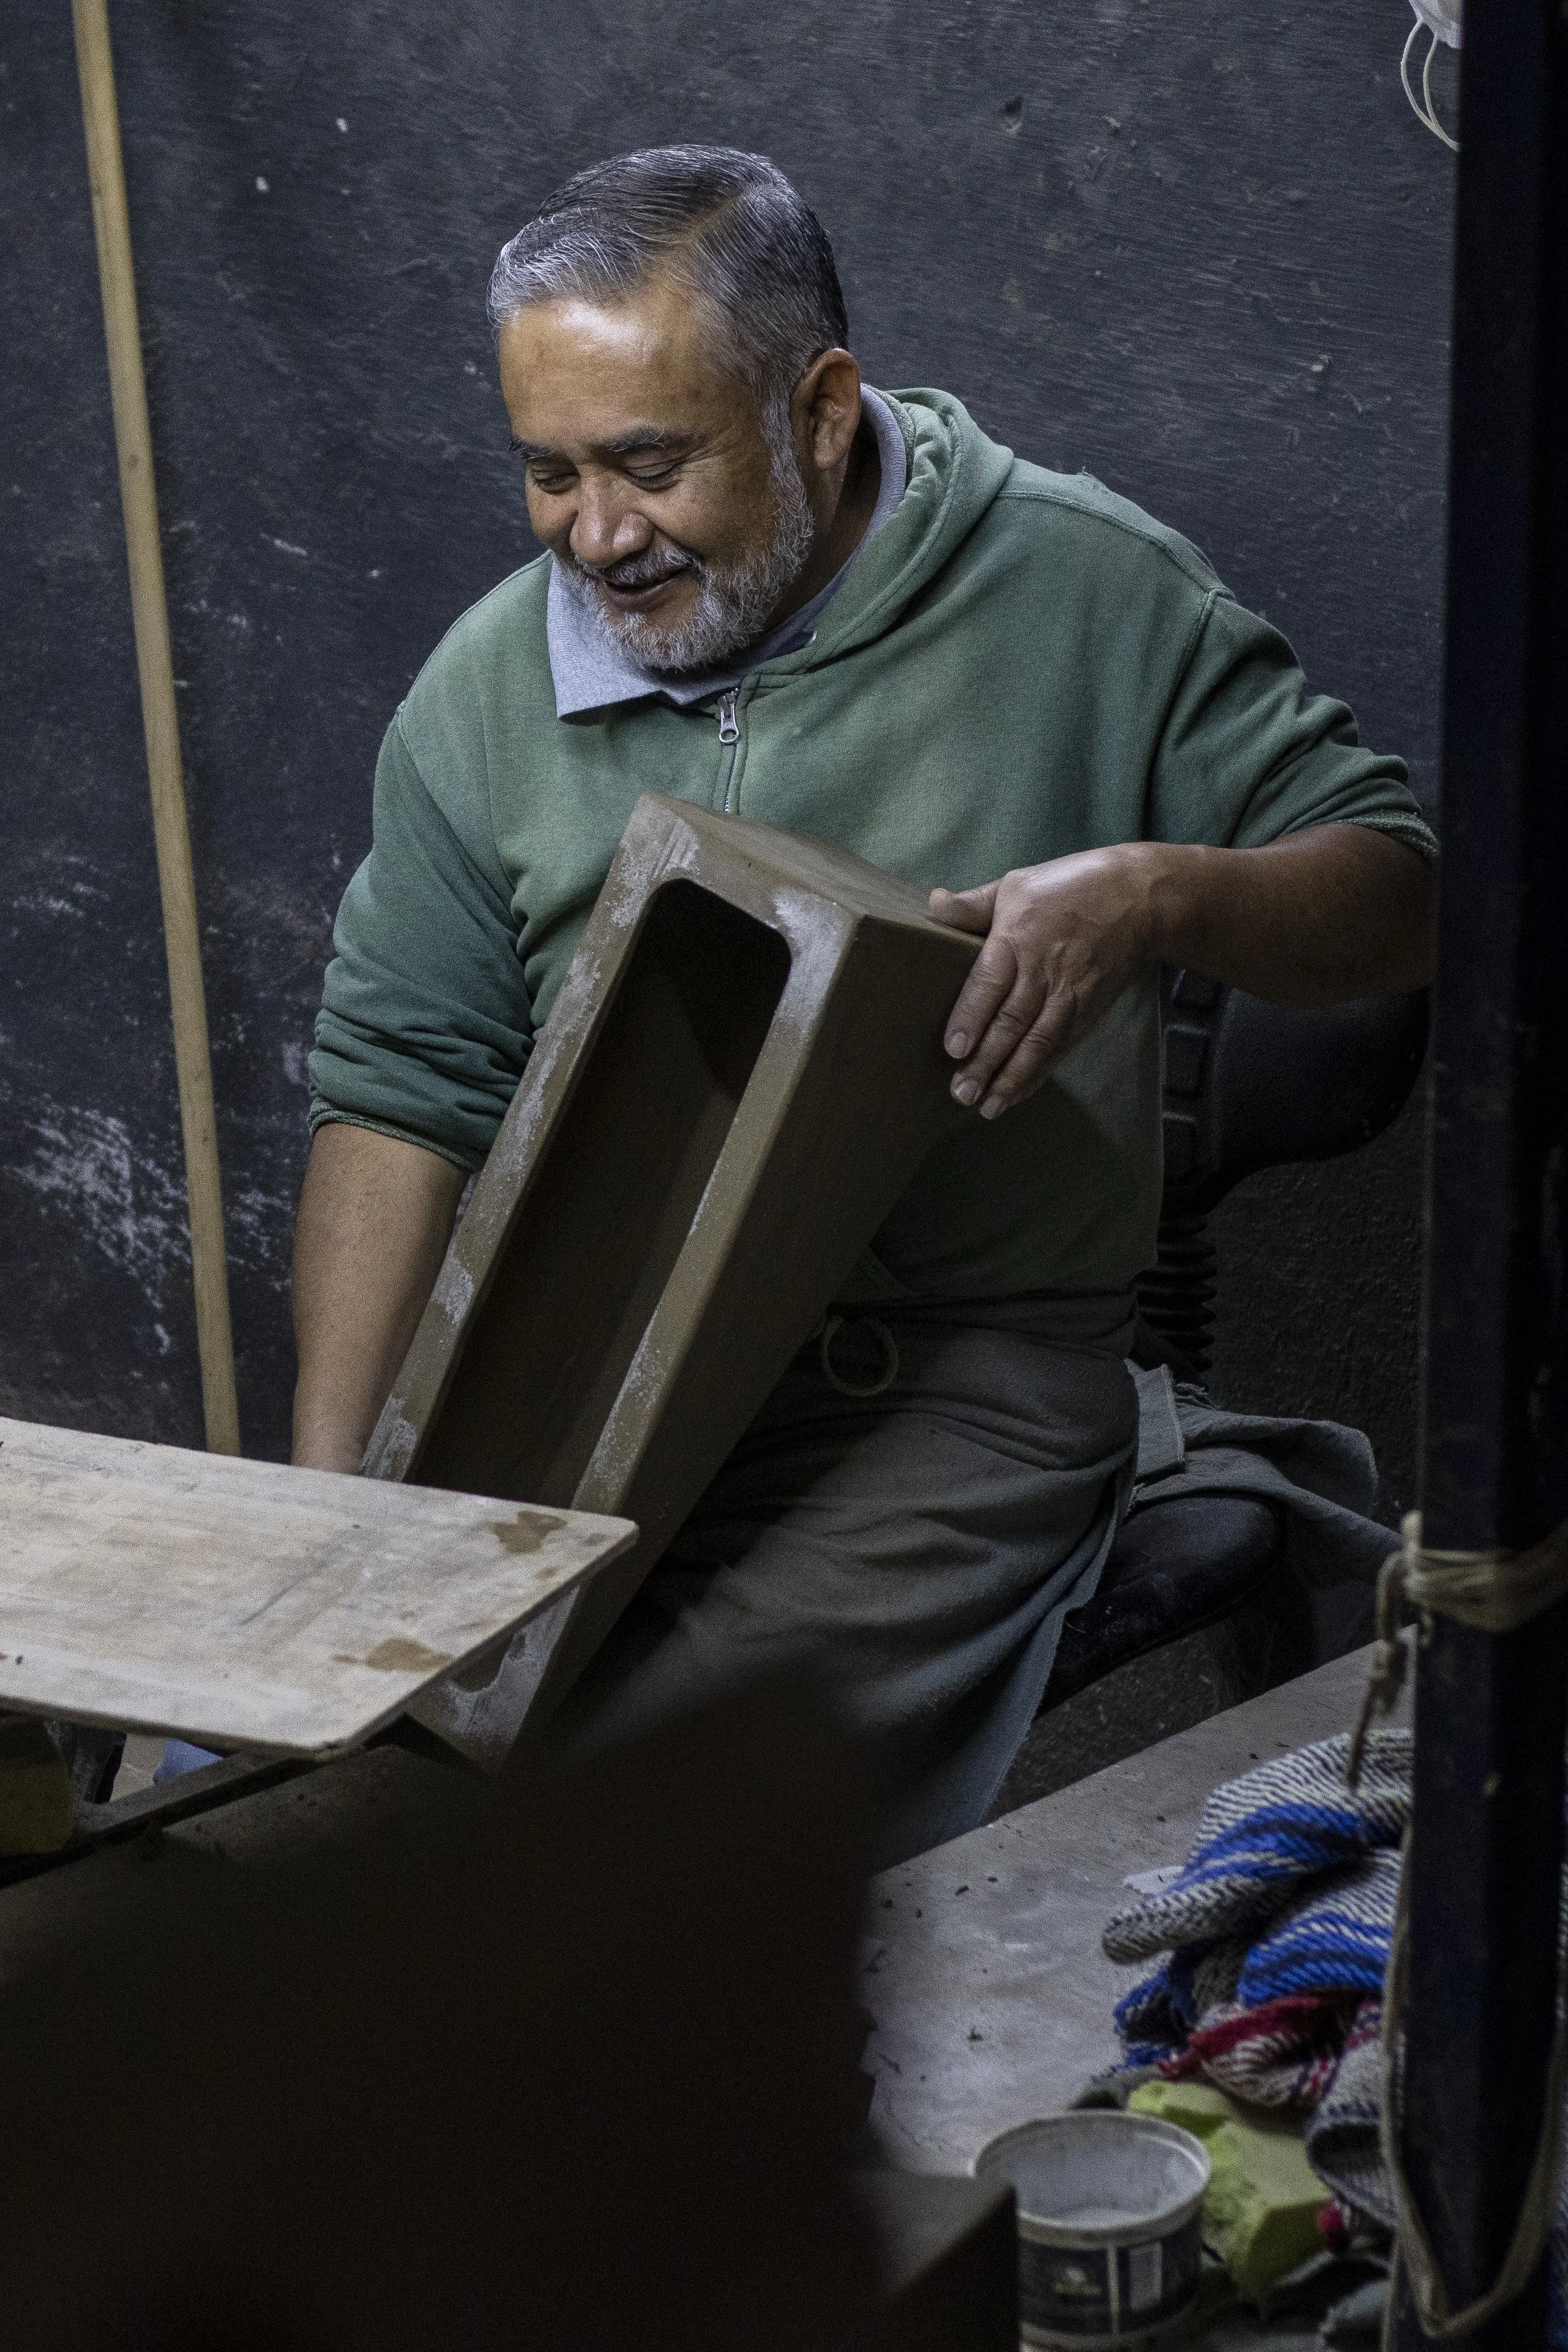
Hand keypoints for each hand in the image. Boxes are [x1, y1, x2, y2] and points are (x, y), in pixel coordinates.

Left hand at [930, 845, 1157, 1117]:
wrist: (1143, 900)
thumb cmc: (1071, 886)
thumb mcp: (1018, 884)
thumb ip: (974, 904)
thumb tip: (933, 905)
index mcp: (1020, 936)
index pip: (991, 981)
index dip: (972, 1016)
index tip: (954, 1048)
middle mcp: (1044, 970)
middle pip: (1012, 1021)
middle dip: (987, 1061)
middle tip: (961, 1092)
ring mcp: (1070, 994)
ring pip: (1038, 1042)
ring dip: (1012, 1077)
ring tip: (986, 1106)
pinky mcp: (1087, 1012)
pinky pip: (1059, 1048)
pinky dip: (1038, 1074)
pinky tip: (1016, 1095)